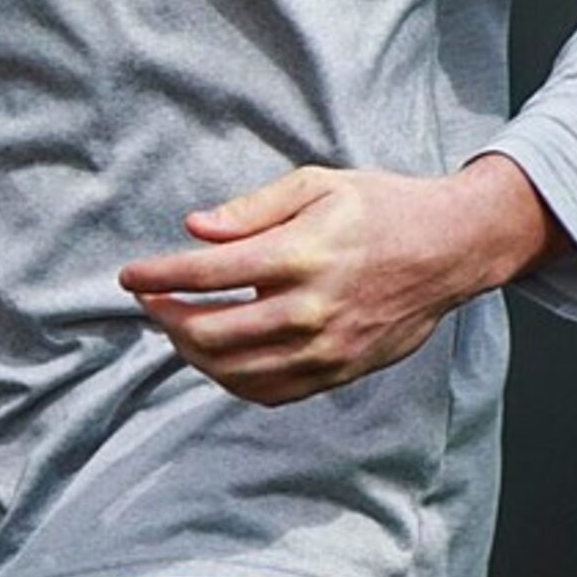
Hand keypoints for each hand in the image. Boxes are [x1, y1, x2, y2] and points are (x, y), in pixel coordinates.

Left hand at [115, 154, 562, 406]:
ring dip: (192, 352)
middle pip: (212, 332)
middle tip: (150, 300)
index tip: (128, 276)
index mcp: (300, 254)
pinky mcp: (339, 371)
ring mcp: (326, 348)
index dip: (156, 276)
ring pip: (235, 370)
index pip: (206, 274)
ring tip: (177, 326)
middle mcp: (310, 308)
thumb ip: (251, 209)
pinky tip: (216, 358)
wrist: (448, 248)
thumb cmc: (379, 206)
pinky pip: (270, 392)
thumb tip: (193, 229)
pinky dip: (231, 380)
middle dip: (166, 318)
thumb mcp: (315, 183)